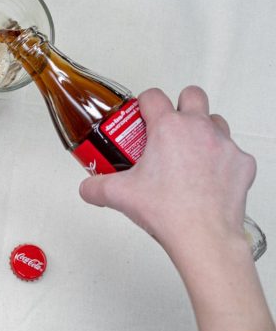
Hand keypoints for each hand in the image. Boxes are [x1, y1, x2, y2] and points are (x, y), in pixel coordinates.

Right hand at [79, 86, 255, 257]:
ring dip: (202, 131)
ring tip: (188, 156)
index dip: (143, 105)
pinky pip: (232, 153)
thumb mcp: (119, 196)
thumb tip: (88, 187)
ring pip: (216, 122)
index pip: (153, 96)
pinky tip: (208, 180)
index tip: (140, 118)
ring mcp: (225, 145)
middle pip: (192, 95)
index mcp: (168, 128)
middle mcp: (200, 128)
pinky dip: (220, 162)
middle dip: (180, 106)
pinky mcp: (243, 163)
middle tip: (167, 132)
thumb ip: (95, 187)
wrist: (203, 235)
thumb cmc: (166, 210)